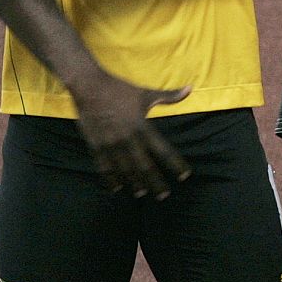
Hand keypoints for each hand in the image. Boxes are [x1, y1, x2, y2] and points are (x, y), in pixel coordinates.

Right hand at [73, 76, 192, 198]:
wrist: (89, 86)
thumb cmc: (120, 89)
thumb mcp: (146, 93)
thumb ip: (169, 96)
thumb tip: (191, 88)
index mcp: (142, 127)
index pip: (163, 150)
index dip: (174, 164)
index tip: (184, 175)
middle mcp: (128, 138)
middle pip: (144, 166)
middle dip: (155, 182)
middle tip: (164, 195)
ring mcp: (110, 143)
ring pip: (124, 169)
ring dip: (134, 182)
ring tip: (142, 193)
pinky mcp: (95, 144)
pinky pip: (103, 166)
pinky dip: (110, 178)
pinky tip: (116, 188)